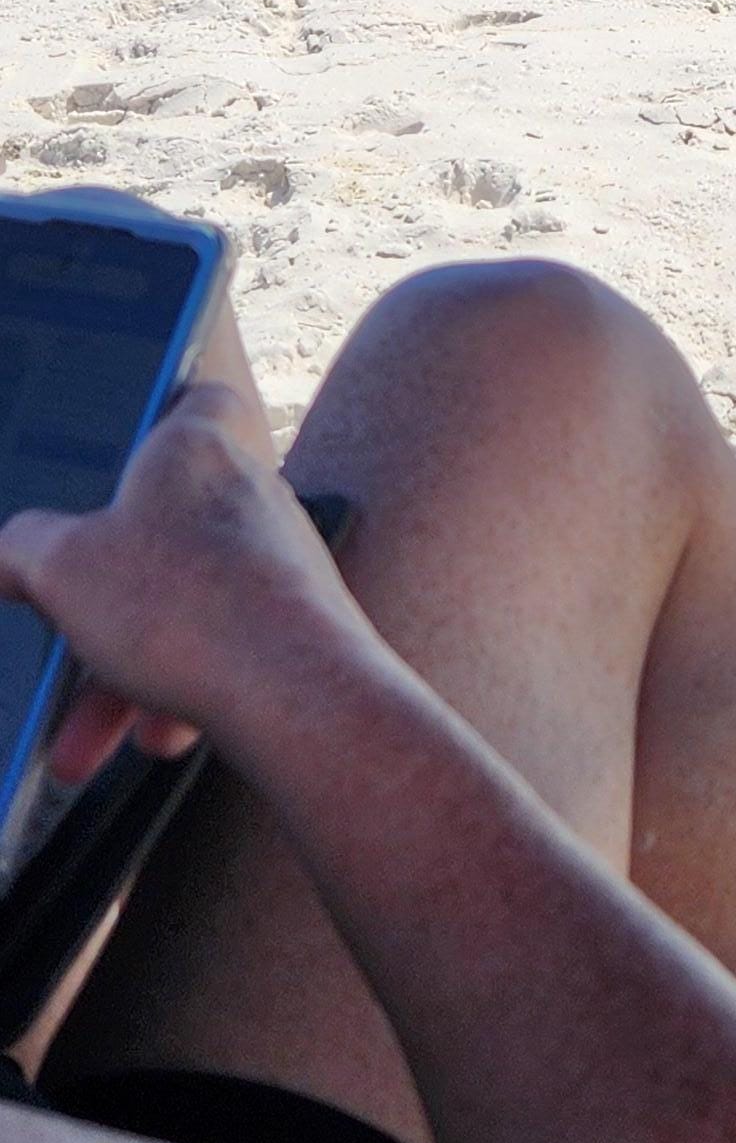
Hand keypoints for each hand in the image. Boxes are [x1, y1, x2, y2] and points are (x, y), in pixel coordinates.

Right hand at [0, 379, 356, 790]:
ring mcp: (279, 557)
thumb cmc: (184, 607)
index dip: (155, 417)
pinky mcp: (299, 620)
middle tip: (62, 649)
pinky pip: (223, 651)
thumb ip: (22, 547)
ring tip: (84, 747)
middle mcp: (246, 490)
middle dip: (100, 611)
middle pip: (159, 535)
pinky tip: (158, 738)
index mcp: (194, 446)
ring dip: (127, 678)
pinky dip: (182, 695)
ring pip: (184, 609)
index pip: (193, 396)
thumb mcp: (60, 569)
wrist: (296, 694)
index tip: (117, 457)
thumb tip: (11, 551)